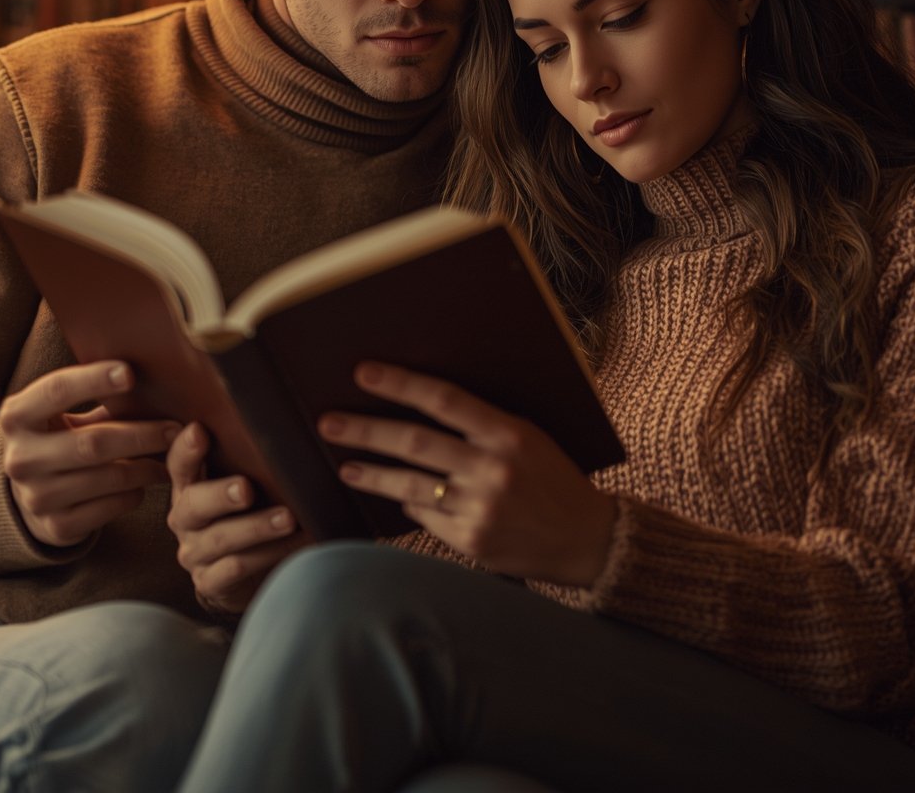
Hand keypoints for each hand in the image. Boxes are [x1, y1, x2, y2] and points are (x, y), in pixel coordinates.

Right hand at [0, 361, 176, 546]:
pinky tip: (147, 479)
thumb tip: (154, 374)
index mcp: (18, 415)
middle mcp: (20, 458)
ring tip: (173, 454)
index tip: (131, 373)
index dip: (94, 380)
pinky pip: (112, 506)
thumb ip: (95, 393)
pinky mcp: (57, 527)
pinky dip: (137, 491)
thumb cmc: (61, 434)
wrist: (32, 492)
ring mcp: (36, 498)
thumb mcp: (62, 411)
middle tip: (177, 428)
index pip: (56, 390)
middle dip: (142, 434)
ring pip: (108, 478)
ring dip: (148, 465)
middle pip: (92, 443)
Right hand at [166, 422, 305, 613]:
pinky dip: (270, 556)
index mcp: (188, 488)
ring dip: (256, 528)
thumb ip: (243, 461)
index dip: (186, 450)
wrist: (236, 576)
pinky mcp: (209, 583)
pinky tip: (298, 543)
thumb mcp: (237, 488)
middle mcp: (185, 520)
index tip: (200, 431)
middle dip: (221, 495)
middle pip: (194, 504)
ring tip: (288, 519)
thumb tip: (276, 422)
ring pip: (221, 539)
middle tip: (247, 488)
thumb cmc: (242, 516)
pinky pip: (237, 569)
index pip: (179, 465)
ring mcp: (194, 554)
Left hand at [318, 361, 617, 586]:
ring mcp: (480, 509)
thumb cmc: (553, 476)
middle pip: (414, 443)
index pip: (444, 400)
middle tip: (328, 421)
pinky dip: (410, 502)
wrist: (586, 539)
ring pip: (409, 485)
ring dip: (371, 472)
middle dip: (366, 430)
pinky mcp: (471, 543)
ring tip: (344, 463)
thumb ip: (482, 424)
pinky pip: (426, 515)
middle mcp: (492, 470)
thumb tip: (420, 408)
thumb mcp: (528, 436)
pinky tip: (395, 494)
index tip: (363, 373)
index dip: (400, 384)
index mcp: (509, 434)